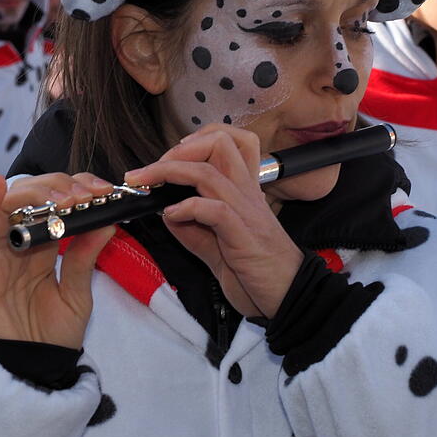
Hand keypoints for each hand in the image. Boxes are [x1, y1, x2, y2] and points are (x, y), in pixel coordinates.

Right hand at [0, 173, 115, 347]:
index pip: (55, 203)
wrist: (32, 373)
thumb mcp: (77, 294)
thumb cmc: (52, 336)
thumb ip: (86, 258)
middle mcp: (18, 244)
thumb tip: (108, 220)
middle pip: (32, 198)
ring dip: (35, 193)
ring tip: (62, 197)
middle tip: (86, 194)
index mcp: (43, 247)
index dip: (76, 189)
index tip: (104, 190)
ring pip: (8, 207)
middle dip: (60, 187)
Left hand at [125, 125, 302, 318]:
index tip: (171, 155)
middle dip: (180, 149)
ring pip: (209, 171)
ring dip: (169, 172)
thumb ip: (192, 227)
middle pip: (220, 143)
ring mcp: (245, 211)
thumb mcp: (216, 247)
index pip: (231, 142)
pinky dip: (187, 207)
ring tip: (146, 184)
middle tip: (153, 168)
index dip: (198, 139)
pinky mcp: (243, 235)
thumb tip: (164, 211)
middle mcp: (246, 193)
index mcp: (242, 190)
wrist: (290, 297)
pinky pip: (214, 209)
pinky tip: (171, 215)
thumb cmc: (257, 271)